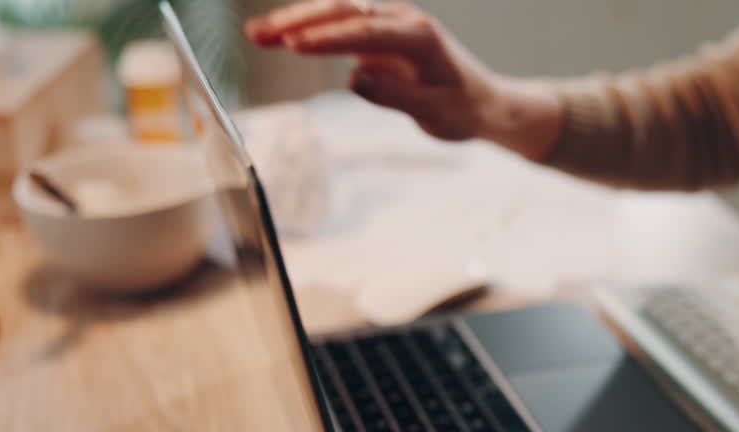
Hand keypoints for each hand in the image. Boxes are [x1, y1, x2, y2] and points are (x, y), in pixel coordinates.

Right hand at [244, 0, 562, 158]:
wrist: (483, 102)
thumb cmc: (462, 110)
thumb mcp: (435, 113)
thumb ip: (396, 96)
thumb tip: (352, 79)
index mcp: (420, 37)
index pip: (366, 30)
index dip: (328, 38)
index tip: (294, 47)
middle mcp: (404, 20)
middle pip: (344, 9)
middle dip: (299, 20)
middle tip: (259, 35)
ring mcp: (389, 23)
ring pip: (336, 12)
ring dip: (295, 20)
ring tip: (255, 35)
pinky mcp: (378, 33)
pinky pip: (338, 25)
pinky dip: (308, 29)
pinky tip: (276, 39)